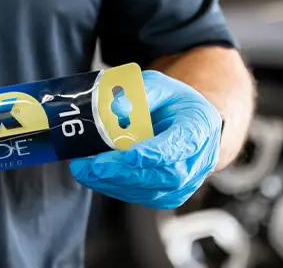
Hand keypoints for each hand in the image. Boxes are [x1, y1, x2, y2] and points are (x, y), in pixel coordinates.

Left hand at [69, 70, 220, 209]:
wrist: (190, 124)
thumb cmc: (174, 104)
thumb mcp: (160, 86)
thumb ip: (140, 93)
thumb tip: (116, 107)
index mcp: (198, 127)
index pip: (182, 144)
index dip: (157, 153)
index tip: (132, 156)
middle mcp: (197, 160)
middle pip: (165, 174)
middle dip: (125, 173)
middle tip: (93, 166)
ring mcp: (186, 182)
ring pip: (152, 191)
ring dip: (114, 183)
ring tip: (84, 171)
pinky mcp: (170, 195)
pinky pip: (143, 197)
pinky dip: (115, 188)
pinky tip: (94, 177)